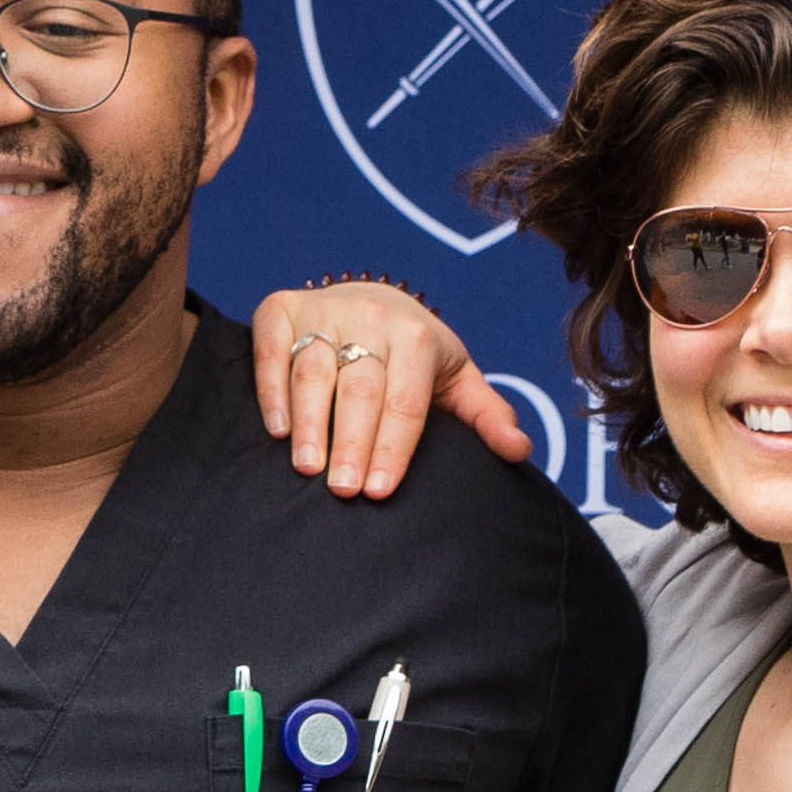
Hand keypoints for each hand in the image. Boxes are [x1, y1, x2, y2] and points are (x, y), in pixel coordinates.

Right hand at [244, 282, 534, 499]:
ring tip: (307, 467)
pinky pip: (272, 349)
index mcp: (417, 336)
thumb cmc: (415, 354)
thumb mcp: (456, 378)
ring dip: (310, 422)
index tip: (380, 491)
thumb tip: (519, 451)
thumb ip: (486, 415)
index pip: (405, 400)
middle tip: (343, 491)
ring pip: (313, 371)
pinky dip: (271, 388)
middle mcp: (370, 317)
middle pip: (360, 389)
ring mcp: (323, 310)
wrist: (371, 299)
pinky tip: (278, 429)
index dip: (393, 447)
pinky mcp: (281, 308)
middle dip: (352, 442)